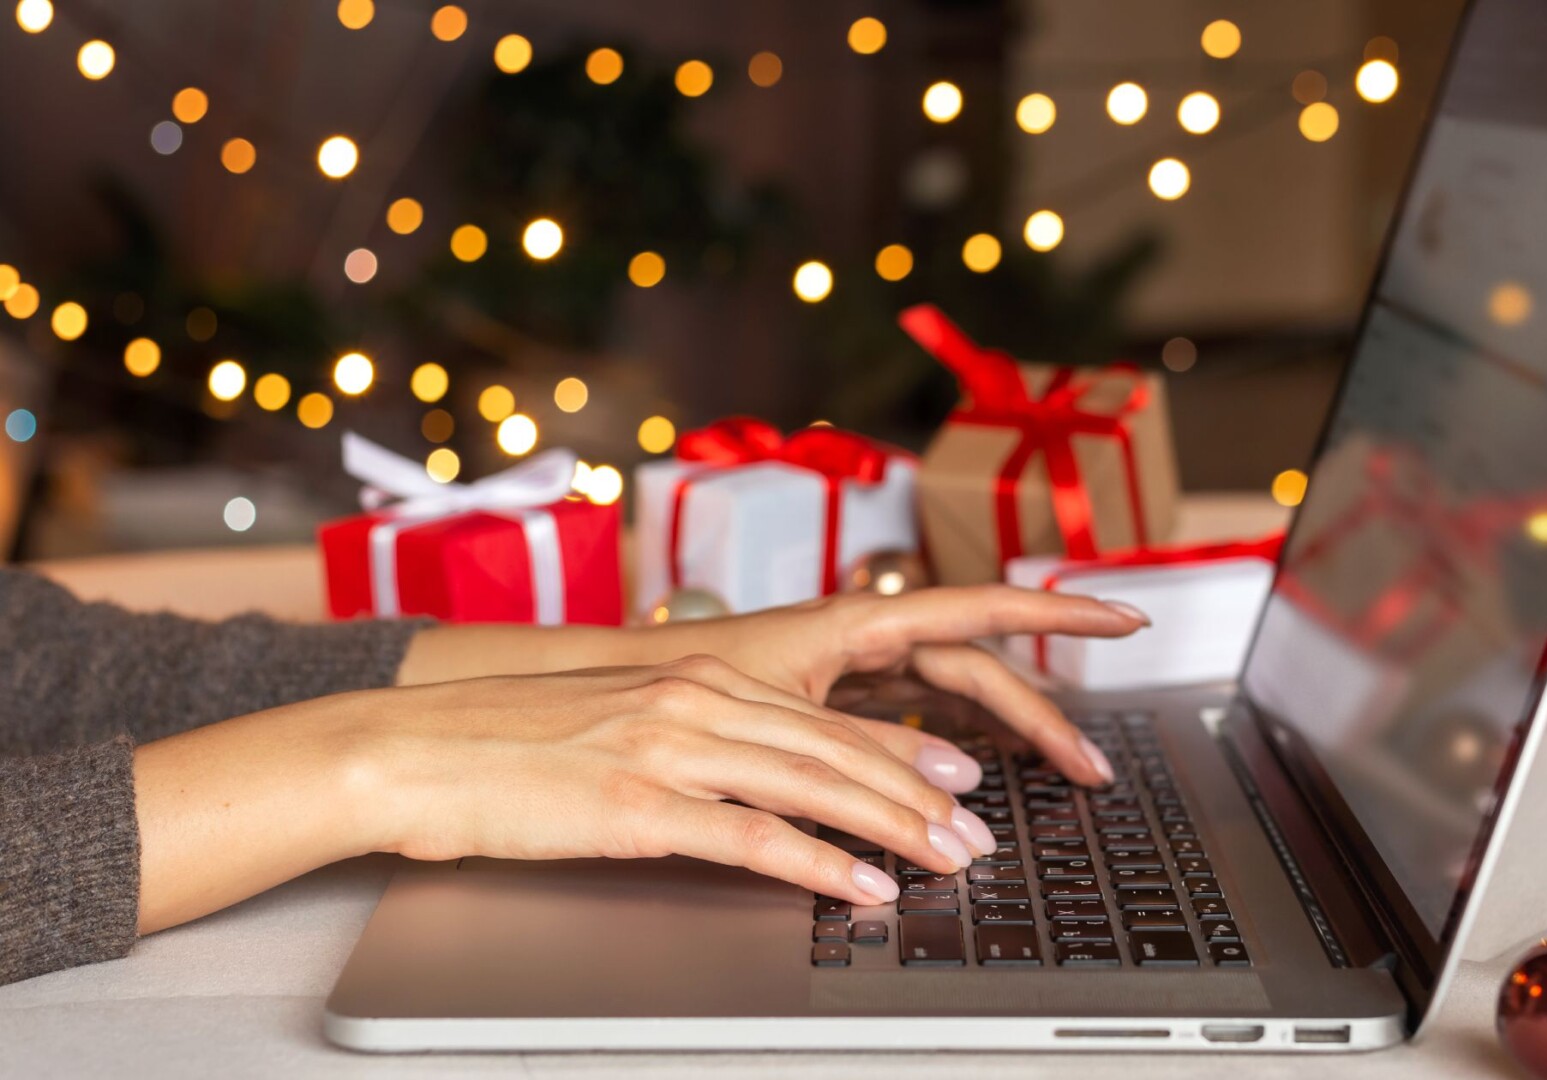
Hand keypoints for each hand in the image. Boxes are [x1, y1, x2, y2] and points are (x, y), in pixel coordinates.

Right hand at [133, 656, 1002, 934]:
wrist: (409, 750)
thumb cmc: (503, 746)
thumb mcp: (617, 725)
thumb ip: (691, 741)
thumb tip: (753, 783)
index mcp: (694, 676)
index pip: (825, 719)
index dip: (903, 751)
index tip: (957, 779)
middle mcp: (694, 699)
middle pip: (838, 750)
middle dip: (920, 796)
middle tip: (976, 834)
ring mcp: (669, 748)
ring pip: (813, 786)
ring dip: (894, 828)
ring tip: (948, 862)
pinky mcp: (638, 805)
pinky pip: (753, 838)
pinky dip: (821, 864)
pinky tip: (863, 887)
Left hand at [661, 587, 1149, 787]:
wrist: (596, 696)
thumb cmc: (667, 685)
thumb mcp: (776, 717)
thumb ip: (863, 748)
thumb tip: (949, 783)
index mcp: (855, 621)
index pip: (980, 610)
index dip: (1058, 614)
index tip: (1125, 617)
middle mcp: (862, 639)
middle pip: (978, 672)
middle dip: (1044, 716)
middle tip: (1094, 768)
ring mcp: (850, 672)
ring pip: (952, 701)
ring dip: (1008, 737)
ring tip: (1059, 777)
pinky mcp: (830, 706)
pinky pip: (914, 721)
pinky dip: (953, 748)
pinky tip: (980, 776)